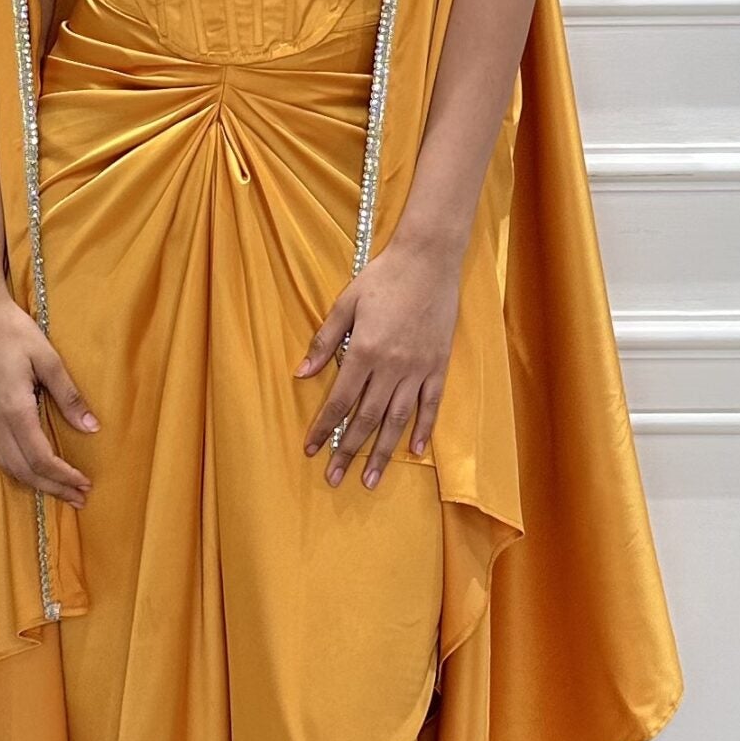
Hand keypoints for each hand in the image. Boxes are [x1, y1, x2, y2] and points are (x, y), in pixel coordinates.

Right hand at [0, 281, 97, 504]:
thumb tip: (91, 427)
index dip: (64, 477)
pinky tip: (31, 469)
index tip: (84, 485)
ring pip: (7, 465)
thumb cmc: (9, 330)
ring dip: (34, 482)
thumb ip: (69, 397)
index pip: (41, 459)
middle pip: (24, 470)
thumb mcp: (48, 359)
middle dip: (52, 487)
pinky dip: (16, 468)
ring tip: (59, 489)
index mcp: (13, 409)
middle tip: (78, 497)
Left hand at [295, 234, 459, 488]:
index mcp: (365, 351)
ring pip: (397, 420)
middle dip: (348, 452)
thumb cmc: (383, 277)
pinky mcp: (438, 365)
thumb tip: (300, 373)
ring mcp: (418, 369)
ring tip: (371, 480)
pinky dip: (423, 429)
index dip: (323, 428)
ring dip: (382, 452)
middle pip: (366, 419)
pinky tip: (416, 450)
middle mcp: (391, 367)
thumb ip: (324, 341)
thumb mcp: (345, 303)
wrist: (428, 260)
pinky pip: (431, 404)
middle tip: (334, 479)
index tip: (311, 450)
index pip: (339, 401)